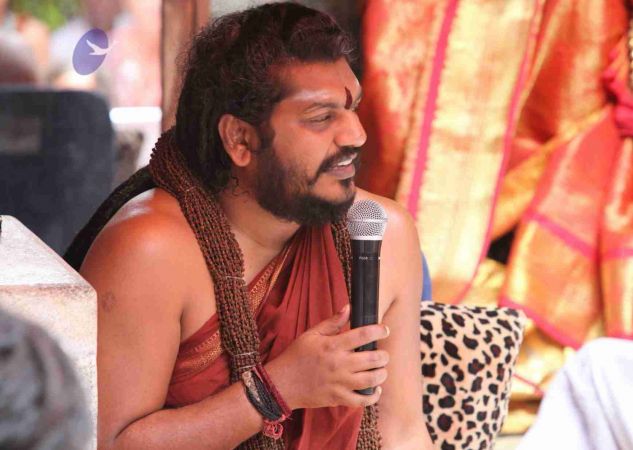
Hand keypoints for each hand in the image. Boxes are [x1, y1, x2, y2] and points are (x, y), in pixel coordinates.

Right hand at [265, 304, 389, 409]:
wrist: (281, 384)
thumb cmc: (296, 357)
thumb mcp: (311, 334)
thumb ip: (332, 322)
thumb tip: (348, 308)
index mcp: (332, 346)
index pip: (363, 335)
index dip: (378, 330)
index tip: (385, 329)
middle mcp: (339, 364)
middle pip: (372, 359)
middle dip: (383, 355)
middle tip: (383, 353)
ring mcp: (339, 383)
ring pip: (371, 380)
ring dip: (381, 374)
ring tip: (381, 369)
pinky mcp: (338, 398)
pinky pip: (362, 400)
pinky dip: (373, 396)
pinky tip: (375, 389)